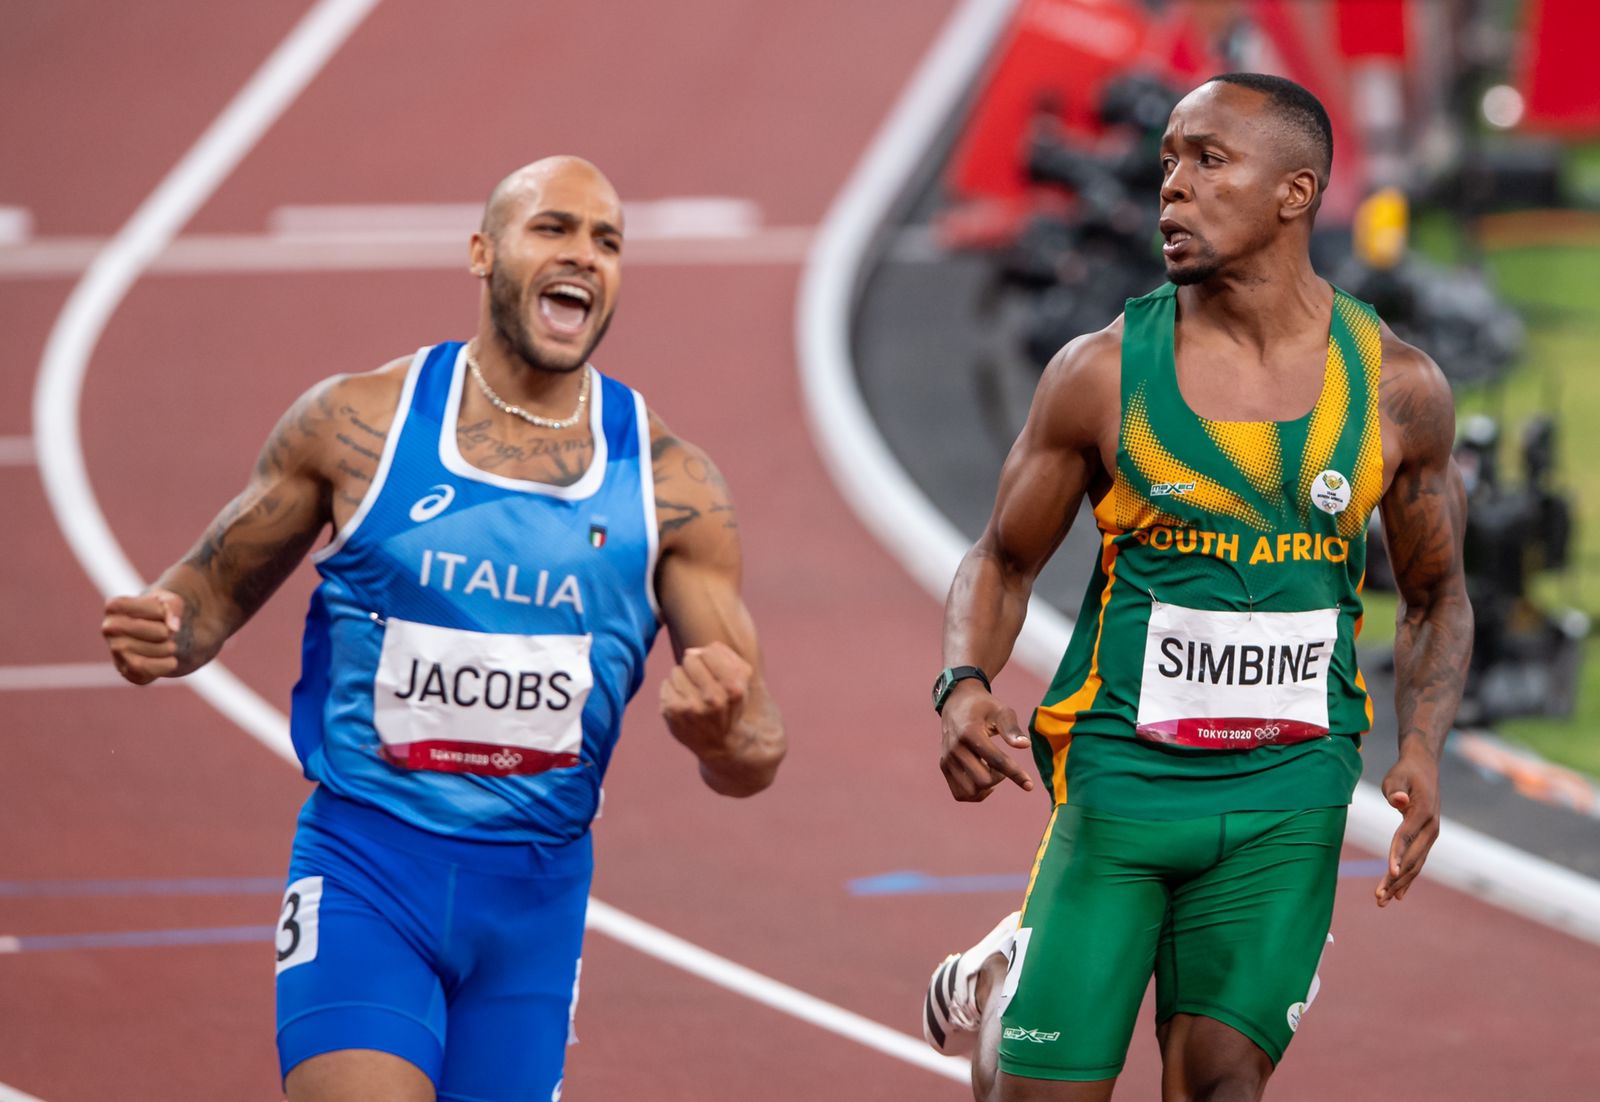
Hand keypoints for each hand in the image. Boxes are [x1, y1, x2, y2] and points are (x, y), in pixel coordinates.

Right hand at [101, 589, 184, 684]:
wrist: (157, 635)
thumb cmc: (160, 613)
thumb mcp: (170, 601)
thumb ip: (173, 606)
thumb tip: (173, 628)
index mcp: (115, 606)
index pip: (158, 610)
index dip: (167, 613)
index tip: (160, 613)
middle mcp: (109, 628)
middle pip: (160, 633)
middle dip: (170, 633)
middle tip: (165, 632)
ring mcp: (115, 650)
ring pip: (156, 651)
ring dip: (170, 649)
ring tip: (168, 645)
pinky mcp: (125, 669)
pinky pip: (149, 670)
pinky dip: (167, 665)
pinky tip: (169, 660)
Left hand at [660, 641, 751, 756]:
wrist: (720, 744)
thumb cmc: (730, 703)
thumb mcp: (742, 679)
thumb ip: (724, 655)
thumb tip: (692, 651)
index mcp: (733, 688)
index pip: (710, 652)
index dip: (710, 658)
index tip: (714, 671)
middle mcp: (713, 699)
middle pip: (691, 659)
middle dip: (694, 667)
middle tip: (701, 683)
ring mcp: (691, 708)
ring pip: (676, 671)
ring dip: (683, 679)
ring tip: (693, 695)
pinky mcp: (673, 713)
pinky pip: (665, 684)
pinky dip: (672, 690)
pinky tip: (683, 703)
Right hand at [939, 681, 1034, 801]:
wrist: (956, 702)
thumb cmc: (984, 707)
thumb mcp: (1001, 711)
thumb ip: (1012, 728)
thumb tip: (1025, 745)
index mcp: (970, 733)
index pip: (996, 761)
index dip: (1015, 774)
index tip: (1030, 786)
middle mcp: (955, 748)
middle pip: (983, 781)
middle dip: (999, 778)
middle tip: (1002, 765)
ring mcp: (947, 759)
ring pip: (970, 791)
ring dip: (986, 787)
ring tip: (990, 771)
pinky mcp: (944, 766)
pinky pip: (959, 793)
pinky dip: (975, 793)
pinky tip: (982, 780)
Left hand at [1376, 748, 1441, 906]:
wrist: (1424, 768)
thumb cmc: (1404, 773)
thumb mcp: (1397, 777)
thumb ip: (1395, 790)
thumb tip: (1397, 801)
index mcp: (1423, 812)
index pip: (1407, 836)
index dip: (1398, 854)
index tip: (1390, 872)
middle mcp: (1431, 828)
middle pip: (1413, 857)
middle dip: (1396, 879)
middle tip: (1379, 897)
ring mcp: (1431, 835)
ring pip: (1416, 864)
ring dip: (1400, 884)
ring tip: (1382, 900)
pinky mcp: (1426, 839)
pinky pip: (1418, 861)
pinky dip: (1408, 878)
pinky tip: (1398, 895)